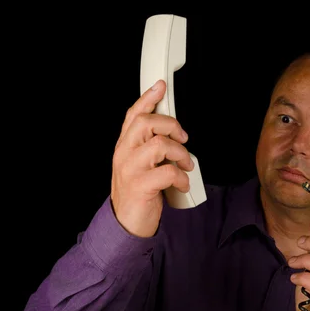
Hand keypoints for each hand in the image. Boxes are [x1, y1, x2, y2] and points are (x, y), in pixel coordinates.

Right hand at [110, 79, 193, 237]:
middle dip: (172, 126)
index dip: (147, 99)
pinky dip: (182, 177)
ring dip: (181, 153)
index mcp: (124, 146)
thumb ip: (149, 146)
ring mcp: (130, 169)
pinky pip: (168, 171)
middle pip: (147, 123)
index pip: (133, 115)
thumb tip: (173, 131)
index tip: (160, 86)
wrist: (126, 224)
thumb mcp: (140, 164)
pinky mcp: (140, 186)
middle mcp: (124, 154)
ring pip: (160, 144)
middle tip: (183, 139)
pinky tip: (182, 183)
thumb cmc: (138, 192)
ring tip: (186, 164)